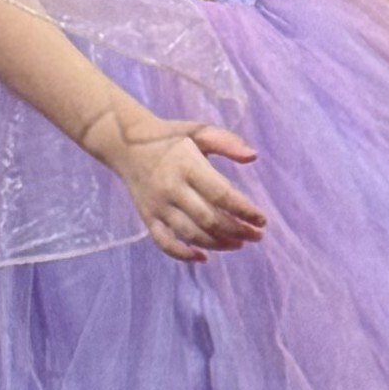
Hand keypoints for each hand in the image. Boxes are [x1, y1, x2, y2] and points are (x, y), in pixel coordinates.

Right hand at [96, 110, 266, 259]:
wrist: (126, 144)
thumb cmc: (171, 138)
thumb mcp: (198, 131)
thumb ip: (227, 142)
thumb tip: (253, 156)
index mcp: (187, 165)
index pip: (221, 194)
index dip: (244, 210)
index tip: (262, 220)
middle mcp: (171, 188)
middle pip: (208, 219)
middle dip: (237, 231)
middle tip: (257, 236)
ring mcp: (158, 205)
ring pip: (190, 234)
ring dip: (218, 244)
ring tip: (239, 244)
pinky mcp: (147, 217)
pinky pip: (163, 242)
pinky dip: (182, 254)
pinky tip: (204, 257)